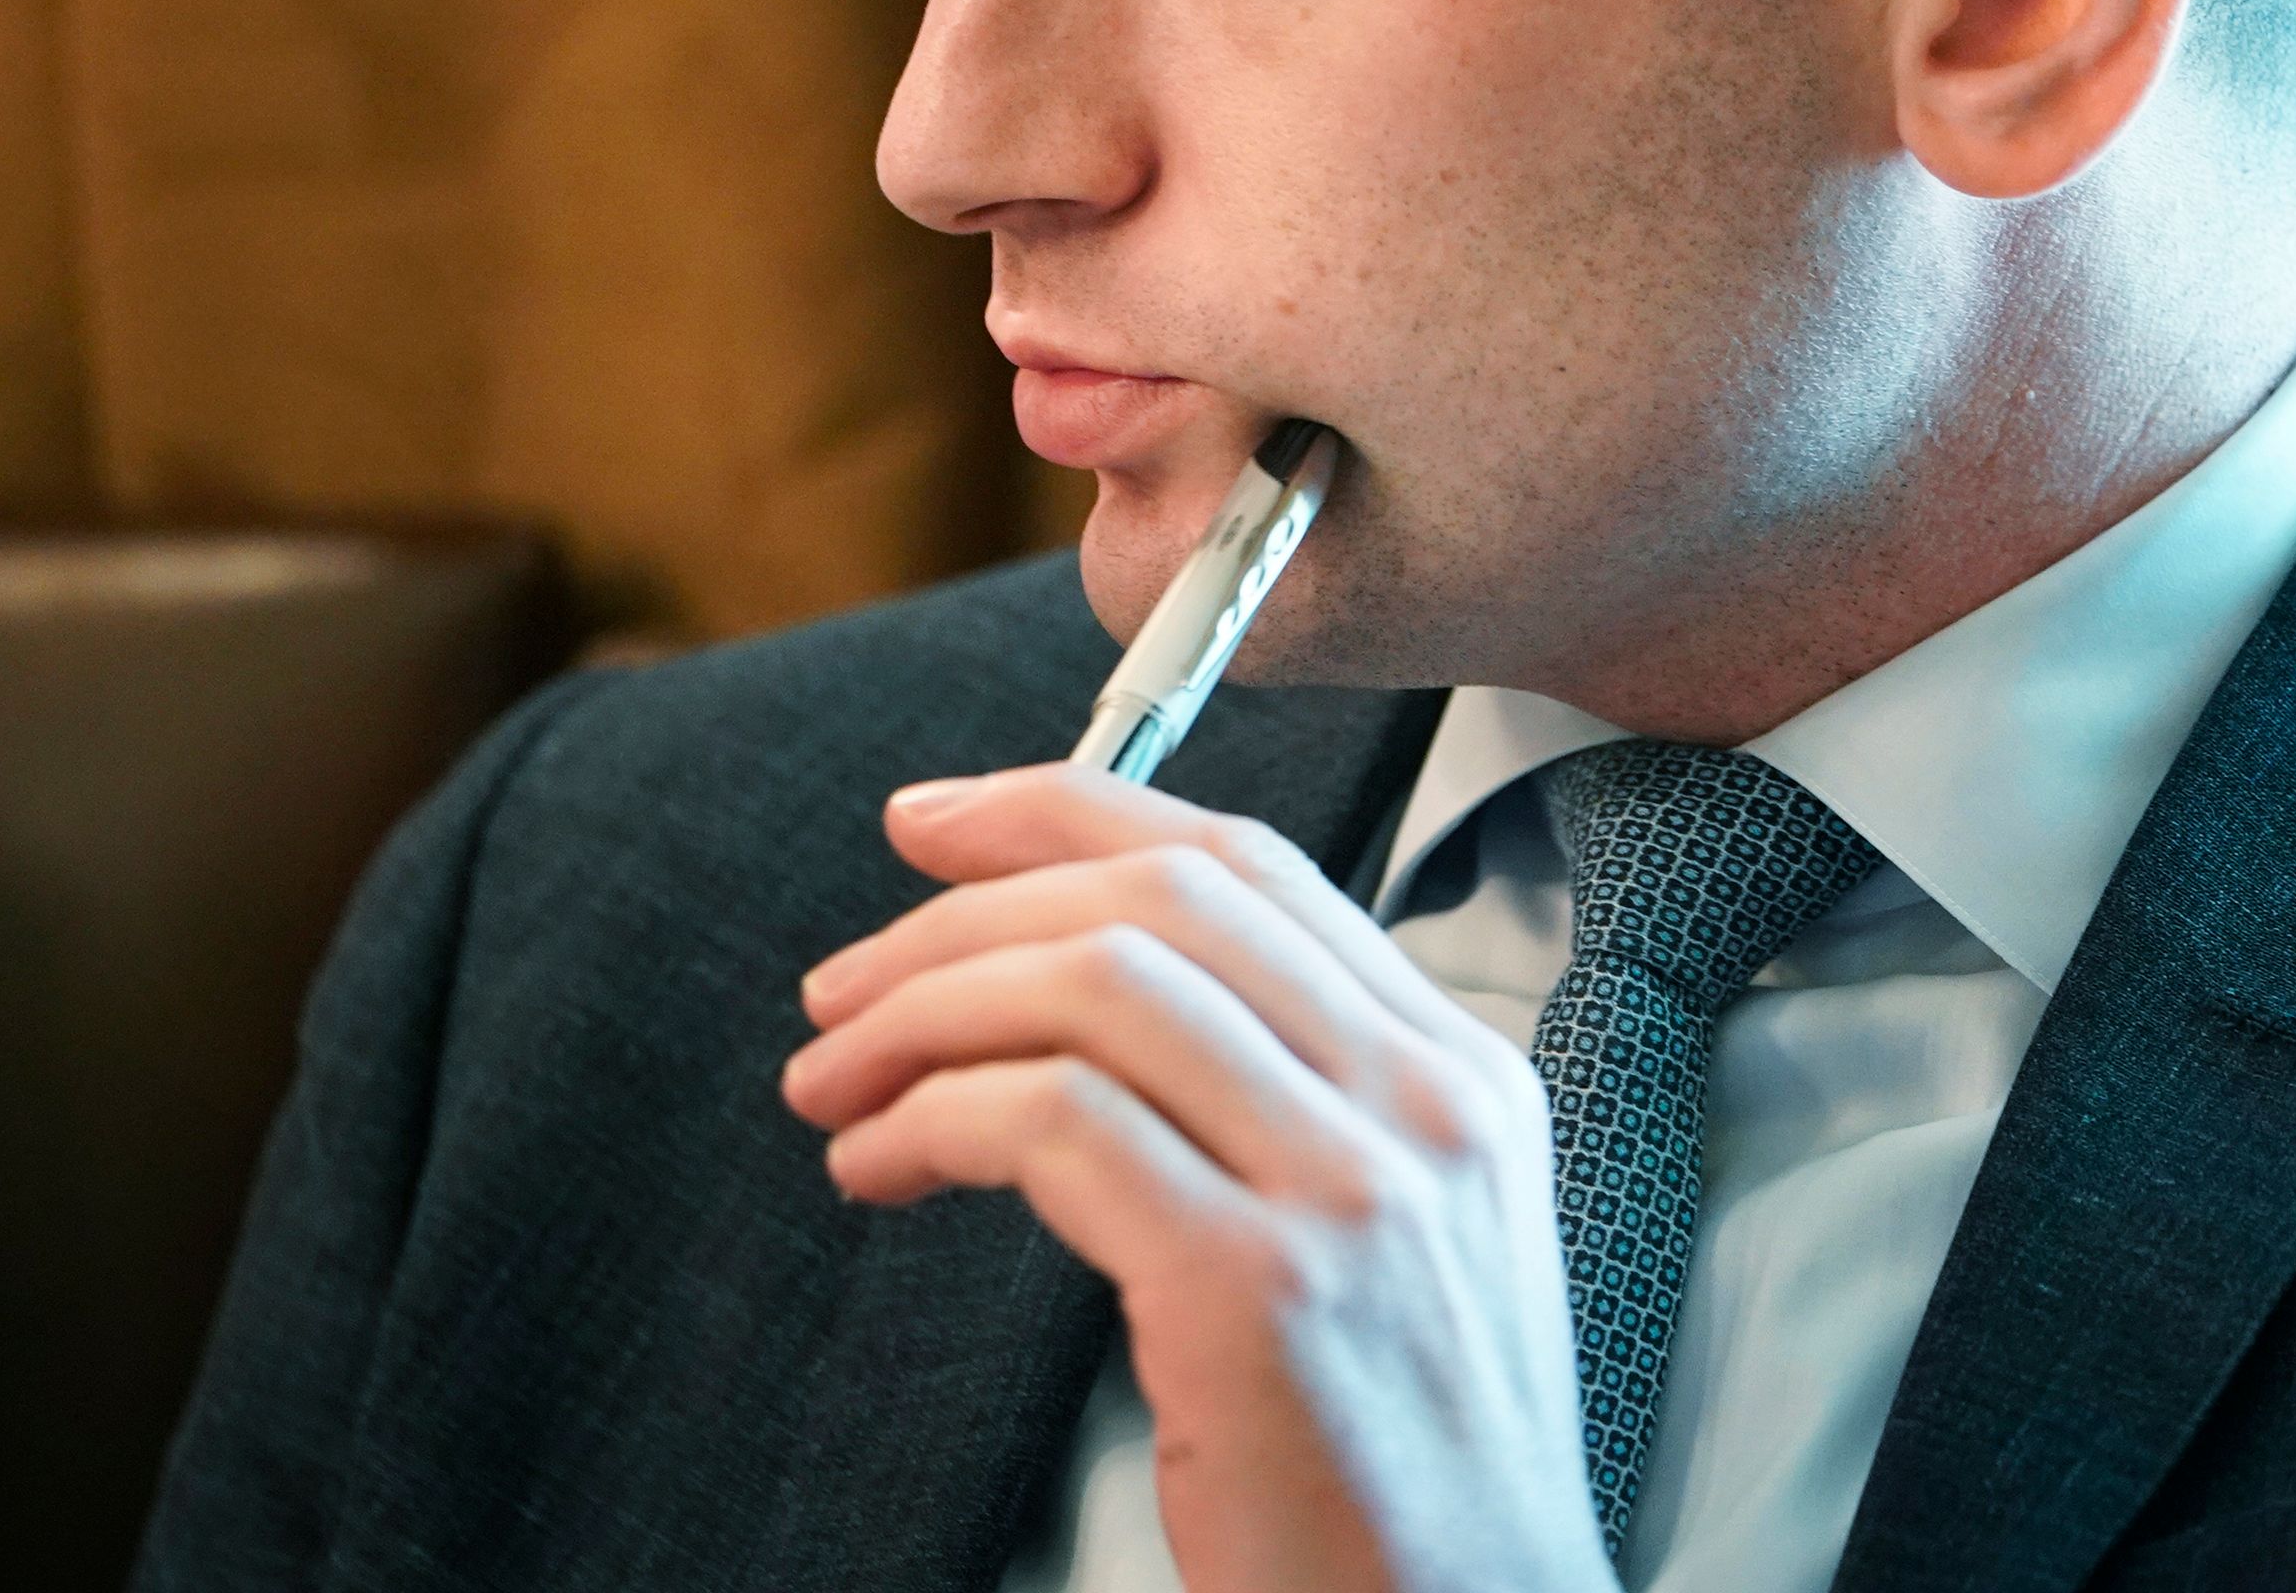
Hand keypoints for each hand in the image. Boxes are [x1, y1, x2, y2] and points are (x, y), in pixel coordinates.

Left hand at [782, 763, 1613, 1592]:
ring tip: (832, 1084)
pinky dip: (935, 1117)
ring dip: (923, 1012)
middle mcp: (1427, 1106)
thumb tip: (1087, 1002)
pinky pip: (1053, 1120)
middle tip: (841, 983)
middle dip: (965, 909)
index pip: (1253, 866)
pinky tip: (881, 1165)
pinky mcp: (1260, 1289)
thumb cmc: (1396, 1480)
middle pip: (1165, 898)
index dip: (1072, 815)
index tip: (939, 825)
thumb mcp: (1401, 1252)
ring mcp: (1354, 1191)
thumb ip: (1296, 1112)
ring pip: (1097, 984)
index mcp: (1463, 1079)